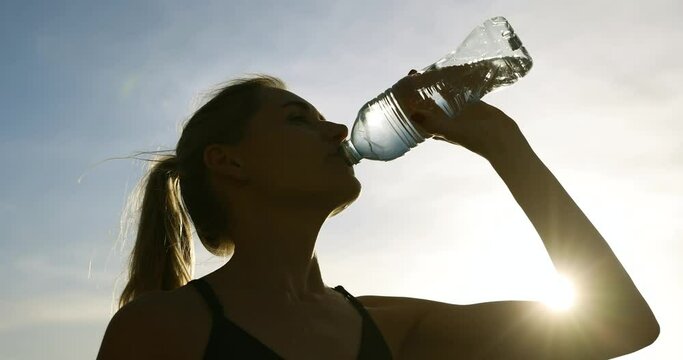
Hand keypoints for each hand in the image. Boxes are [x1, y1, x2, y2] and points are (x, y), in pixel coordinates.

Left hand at [404, 69, 522, 159]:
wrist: (502, 138)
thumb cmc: (475, 139)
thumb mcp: (450, 131)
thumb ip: (432, 124)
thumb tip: (411, 114)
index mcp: (437, 128)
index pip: (418, 112)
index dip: (408, 101)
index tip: (401, 87)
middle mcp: (445, 118)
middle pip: (428, 101)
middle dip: (420, 88)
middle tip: (414, 72)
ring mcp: (458, 110)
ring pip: (443, 94)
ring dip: (436, 83)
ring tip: (430, 69)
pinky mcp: (471, 102)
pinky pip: (459, 90)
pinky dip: (454, 82)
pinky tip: (450, 70)